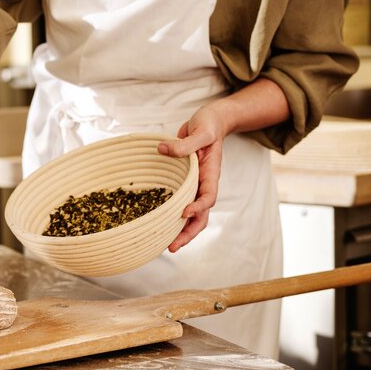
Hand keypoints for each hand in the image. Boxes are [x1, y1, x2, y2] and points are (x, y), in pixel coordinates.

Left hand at [156, 104, 230, 252]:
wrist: (209, 122)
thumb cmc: (208, 125)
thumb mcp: (200, 131)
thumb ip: (185, 143)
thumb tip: (163, 149)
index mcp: (211, 173)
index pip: (208, 196)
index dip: (198, 207)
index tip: (184, 212)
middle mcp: (204, 184)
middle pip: (201, 215)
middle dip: (188, 232)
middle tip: (172, 247)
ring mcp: (195, 185)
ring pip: (191, 214)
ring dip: (180, 231)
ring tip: (166, 246)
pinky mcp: (185, 184)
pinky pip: (180, 203)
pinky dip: (171, 217)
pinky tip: (159, 227)